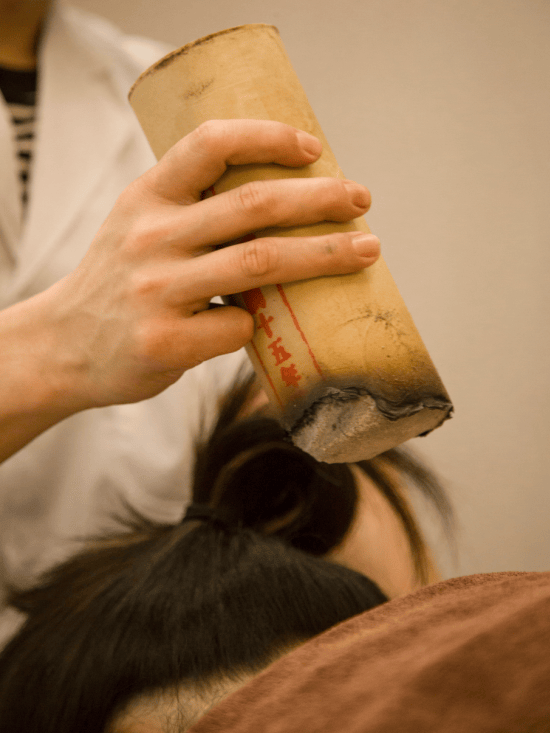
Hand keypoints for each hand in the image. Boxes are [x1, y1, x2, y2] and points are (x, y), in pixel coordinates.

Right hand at [0, 119, 379, 459]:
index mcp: (146, 197)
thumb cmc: (119, 284)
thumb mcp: (139, 228)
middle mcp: (150, 236)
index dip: (268, 138)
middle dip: (320, 199)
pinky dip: (257, 324)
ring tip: (366, 251)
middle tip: (361, 199)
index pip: (211, 145)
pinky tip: (255, 326)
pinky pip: (238, 326)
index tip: (314, 149)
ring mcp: (156, 289)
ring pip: (261, 262)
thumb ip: (192, 213)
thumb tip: (282, 208)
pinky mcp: (165, 340)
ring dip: (324, 255)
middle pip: (254, 205)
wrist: (63, 346)